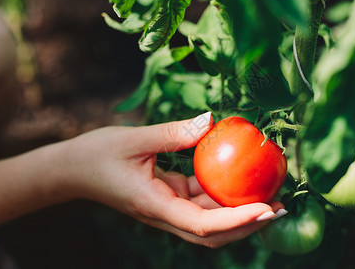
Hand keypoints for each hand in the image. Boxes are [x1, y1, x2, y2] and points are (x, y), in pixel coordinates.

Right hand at [60, 112, 285, 247]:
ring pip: (210, 221)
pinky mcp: (169, 197)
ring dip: (240, 213)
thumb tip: (211, 121)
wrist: (72, 170)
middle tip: (281, 208)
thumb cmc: (96, 155)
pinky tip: (241, 179)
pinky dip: (223, 195)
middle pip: (213, 233)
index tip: (267, 211)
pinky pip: (201, 202)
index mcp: (154, 206)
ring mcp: (168, 208)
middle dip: (248, 225)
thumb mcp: (133, 139)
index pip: (201, 224)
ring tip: (271, 195)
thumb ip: (173, 133)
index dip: (236, 222)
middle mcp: (164, 214)